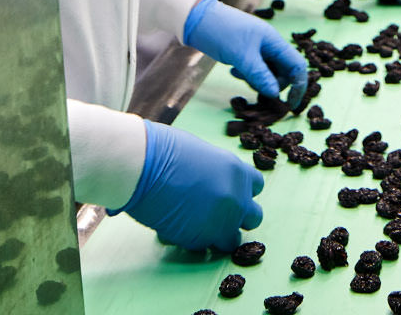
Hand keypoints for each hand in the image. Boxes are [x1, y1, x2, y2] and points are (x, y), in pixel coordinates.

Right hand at [117, 121, 263, 251]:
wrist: (144, 166)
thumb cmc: (164, 151)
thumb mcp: (203, 155)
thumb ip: (216, 174)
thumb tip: (211, 187)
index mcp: (237, 171)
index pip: (256, 187)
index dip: (242, 192)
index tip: (229, 195)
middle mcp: (237, 197)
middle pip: (253, 218)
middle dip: (237, 218)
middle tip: (216, 215)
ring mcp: (222, 221)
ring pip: (232, 240)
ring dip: (218, 235)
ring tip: (196, 227)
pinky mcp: (202, 239)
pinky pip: (205, 247)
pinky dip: (193, 242)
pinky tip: (176, 229)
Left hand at [182, 0, 309, 109]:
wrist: (197, 19)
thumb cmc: (221, 32)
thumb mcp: (241, 56)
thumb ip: (260, 75)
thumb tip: (275, 94)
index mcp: (274, 42)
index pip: (297, 65)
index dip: (298, 86)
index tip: (289, 105)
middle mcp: (269, 45)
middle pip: (283, 71)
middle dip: (273, 84)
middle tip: (255, 89)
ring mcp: (257, 48)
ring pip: (268, 72)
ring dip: (258, 80)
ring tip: (240, 75)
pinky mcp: (245, 52)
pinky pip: (255, 69)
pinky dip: (247, 74)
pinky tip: (233, 71)